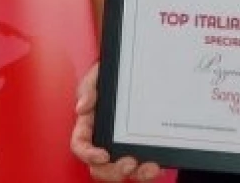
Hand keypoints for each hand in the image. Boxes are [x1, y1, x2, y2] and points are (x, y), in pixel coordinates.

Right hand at [70, 63, 162, 180]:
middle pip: (101, 167)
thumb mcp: (99, 73)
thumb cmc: (114, 73)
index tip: (103, 155)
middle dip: (114, 171)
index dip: (89, 155)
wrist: (141, 66)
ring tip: (150, 168)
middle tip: (129, 164)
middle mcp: (104, 139)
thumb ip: (88, 87)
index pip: (80, 145)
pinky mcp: (140, 146)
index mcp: (89, 125)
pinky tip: (159, 165)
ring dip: (136, 175)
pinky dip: (150, 170)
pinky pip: (143, 165)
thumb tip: (82, 108)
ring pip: (124, 170)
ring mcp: (123, 145)